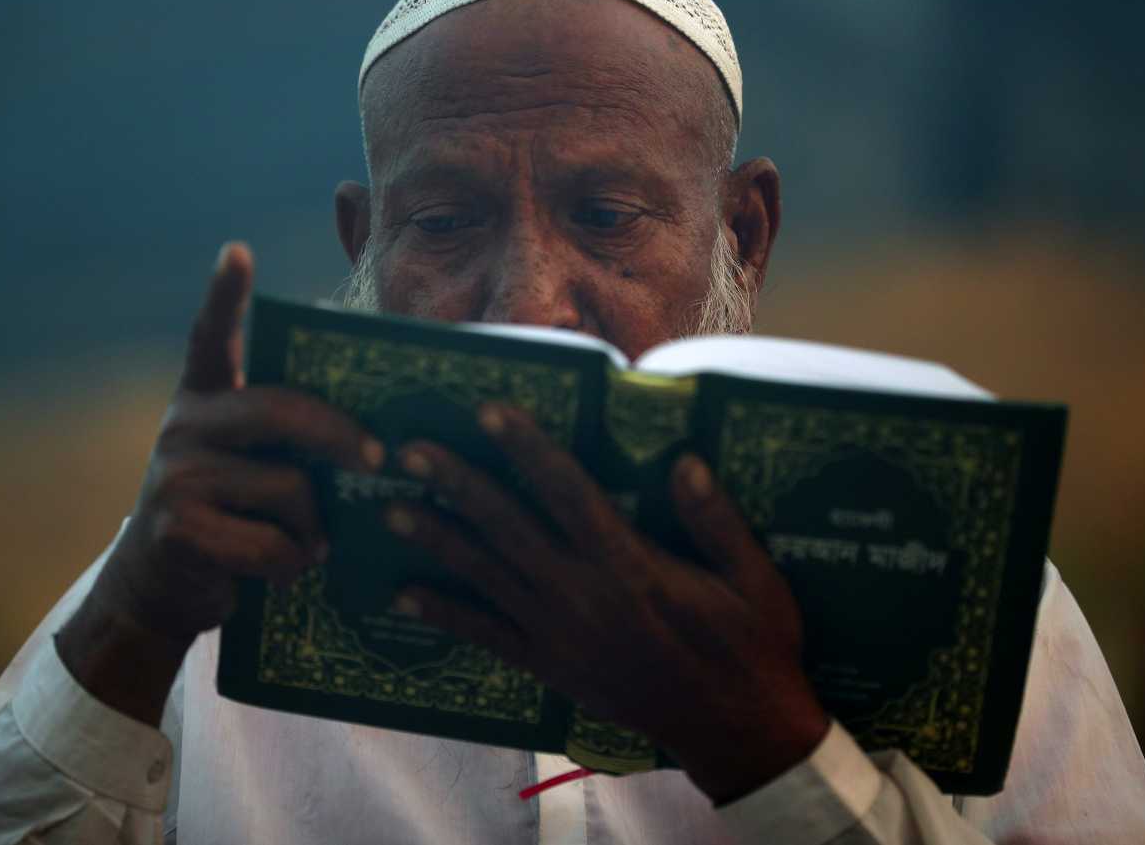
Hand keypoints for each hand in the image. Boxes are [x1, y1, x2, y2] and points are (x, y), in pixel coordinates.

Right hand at [57, 242, 383, 723]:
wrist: (157, 589)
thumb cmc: (228, 516)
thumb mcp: (248, 463)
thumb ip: (285, 436)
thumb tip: (372, 434)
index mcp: (203, 397)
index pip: (211, 337)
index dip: (224, 295)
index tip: (237, 252)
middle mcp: (182, 424)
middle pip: (280, 411)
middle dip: (341, 436)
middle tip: (379, 459)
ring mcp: (175, 475)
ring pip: (289, 487)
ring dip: (315, 526)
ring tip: (310, 541)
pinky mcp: (179, 529)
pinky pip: (273, 543)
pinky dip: (293, 564)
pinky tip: (283, 570)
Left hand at [385, 403, 828, 803]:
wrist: (737, 732)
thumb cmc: (752, 647)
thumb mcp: (755, 581)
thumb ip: (716, 521)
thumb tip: (682, 461)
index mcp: (630, 565)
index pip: (568, 492)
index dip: (526, 448)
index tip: (487, 411)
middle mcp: (583, 594)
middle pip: (508, 528)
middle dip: (457, 485)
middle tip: (410, 451)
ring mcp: (560, 634)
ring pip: (486, 577)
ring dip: (436, 541)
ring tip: (390, 510)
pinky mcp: (550, 668)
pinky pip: (487, 637)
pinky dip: (444, 616)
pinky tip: (404, 596)